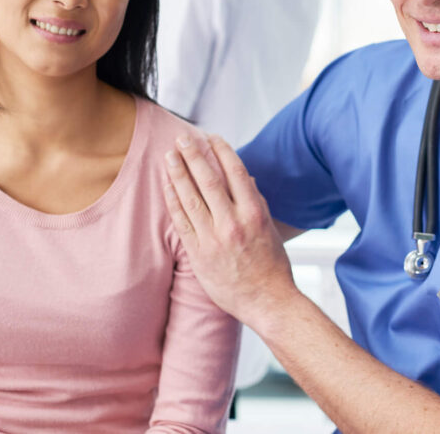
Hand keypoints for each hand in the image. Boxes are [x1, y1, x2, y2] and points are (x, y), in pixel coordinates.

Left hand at [163, 134, 299, 327]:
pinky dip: (173, 201)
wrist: (268, 303)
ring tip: (169, 156)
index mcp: (255, 213)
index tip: (211, 136)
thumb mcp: (270, 229)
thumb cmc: (272, 266)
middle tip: (182, 137)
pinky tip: (167, 185)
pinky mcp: (199, 255)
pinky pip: (182, 222)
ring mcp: (214, 239)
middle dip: (193, 155)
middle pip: (208, 180)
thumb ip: (256, 202)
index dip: (221, 151)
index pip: (235, 172)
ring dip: (178, 173)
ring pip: (191, 198)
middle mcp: (233, 223)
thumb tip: (245, 177)